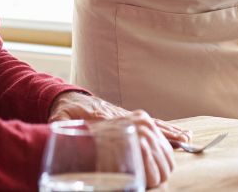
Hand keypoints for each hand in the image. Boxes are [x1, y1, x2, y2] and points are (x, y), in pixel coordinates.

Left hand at [49, 93, 187, 186]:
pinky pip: (148, 123)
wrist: (68, 97)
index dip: (143, 131)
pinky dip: (162, 128)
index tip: (155, 135)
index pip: (128, 124)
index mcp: (105, 117)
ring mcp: (125, 115)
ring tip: (186, 138)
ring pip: (151, 123)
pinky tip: (174, 133)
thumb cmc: (65, 111)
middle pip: (147, 124)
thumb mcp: (60, 119)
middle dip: (165, 132)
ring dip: (168, 130)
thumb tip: (52, 129)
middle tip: (184, 140)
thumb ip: (58, 125)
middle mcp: (120, 115)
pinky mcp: (126, 117)